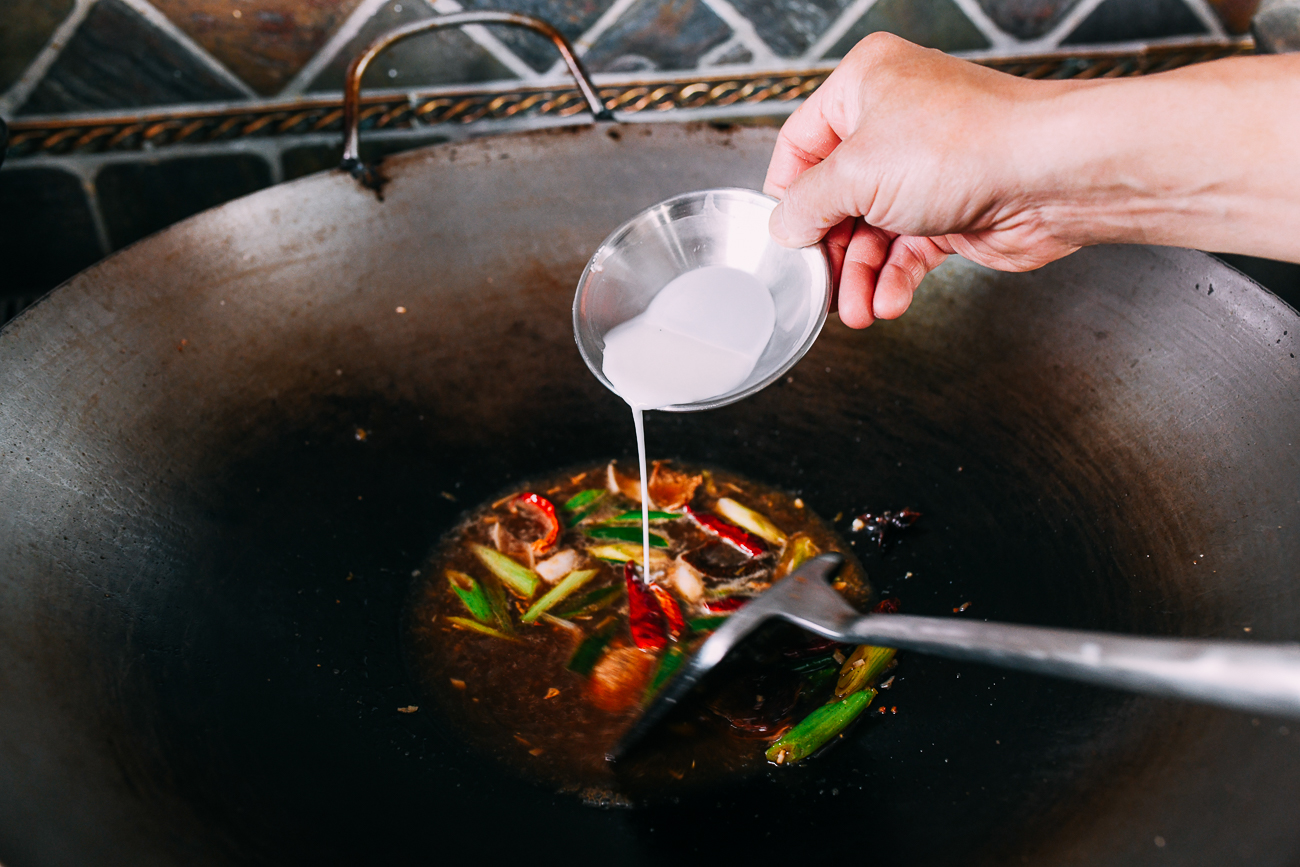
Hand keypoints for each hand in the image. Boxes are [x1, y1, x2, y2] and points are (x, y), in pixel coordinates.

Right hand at [764, 34, 1086, 327]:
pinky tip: (887, 303)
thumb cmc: (966, 146)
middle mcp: (894, 121)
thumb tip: (784, 228)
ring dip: (860, 277)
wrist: (1051, 175)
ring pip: (871, 232)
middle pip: (835, 197)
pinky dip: (894, 279)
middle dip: (830, 250)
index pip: (800, 143)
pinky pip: (907, 250)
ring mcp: (925, 168)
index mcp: (864, 85)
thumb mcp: (855, 173)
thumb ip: (805, 205)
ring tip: (856, 311)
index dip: (788, 195)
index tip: (786, 237)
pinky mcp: (951, 210)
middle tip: (821, 286)